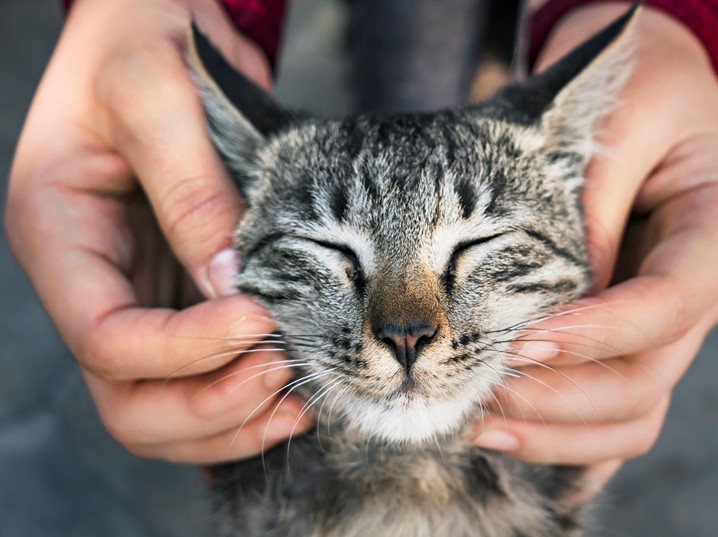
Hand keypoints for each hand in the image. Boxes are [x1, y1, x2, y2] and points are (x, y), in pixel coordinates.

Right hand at [5, 0, 309, 462]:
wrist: (158, 27)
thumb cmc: (140, 42)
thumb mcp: (156, 94)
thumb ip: (189, 189)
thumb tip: (232, 285)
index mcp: (59, 236)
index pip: (104, 337)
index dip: (183, 349)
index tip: (261, 320)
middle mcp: (93, 282)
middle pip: (127, 398)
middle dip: (207, 404)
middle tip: (284, 374)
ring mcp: (138, 296)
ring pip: (164, 406)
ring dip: (230, 417)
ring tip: (299, 396)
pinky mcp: (182, 296)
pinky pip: (202, 377)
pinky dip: (245, 398)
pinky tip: (295, 389)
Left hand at [472, 3, 717, 490]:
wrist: (639, 89)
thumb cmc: (630, 91)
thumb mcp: (613, 123)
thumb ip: (588, 211)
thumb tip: (548, 308)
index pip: (669, 303)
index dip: (597, 332)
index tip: (520, 339)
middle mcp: (704, 287)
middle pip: (646, 376)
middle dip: (560, 395)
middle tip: (478, 389)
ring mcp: (670, 322)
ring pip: (632, 412)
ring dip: (555, 431)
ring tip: (475, 426)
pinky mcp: (631, 335)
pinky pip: (615, 410)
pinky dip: (569, 439)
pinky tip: (514, 446)